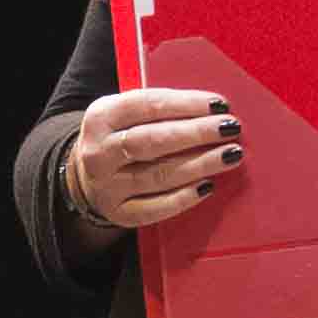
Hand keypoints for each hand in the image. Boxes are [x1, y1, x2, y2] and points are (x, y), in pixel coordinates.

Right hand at [61, 83, 242, 237]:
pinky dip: (183, 198)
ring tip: (230, 154)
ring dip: (199, 164)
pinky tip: (208, 186)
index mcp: (101, 117)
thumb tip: (212, 111)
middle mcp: (99, 153)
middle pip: (152, 141)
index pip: (147, 106)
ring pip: (158, 175)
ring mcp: (107, 186)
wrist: (87, 175)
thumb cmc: (121, 137)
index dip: (186, 104)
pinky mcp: (120, 213)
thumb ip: (160, 109)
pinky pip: (155, 209)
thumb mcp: (127, 114)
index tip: (219, 104)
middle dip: (196, 133)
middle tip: (230, 128)